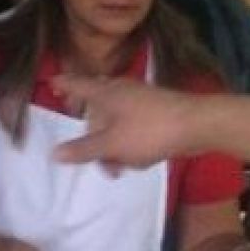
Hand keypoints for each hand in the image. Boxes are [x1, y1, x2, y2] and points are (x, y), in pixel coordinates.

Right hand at [51, 75, 197, 171]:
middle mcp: (121, 89)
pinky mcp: (157, 110)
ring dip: (113, 145)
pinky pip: (134, 126)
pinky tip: (140, 159)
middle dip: (93, 136)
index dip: (63, 84)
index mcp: (105, 92)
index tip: (51, 83)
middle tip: (95, 159)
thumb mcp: (111, 145)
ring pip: (116, 121)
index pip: (77, 84)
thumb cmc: (149, 131)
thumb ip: (83, 150)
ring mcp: (141, 99)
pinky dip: (130, 142)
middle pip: (96, 108)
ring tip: (120, 168)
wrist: (198, 125)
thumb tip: (54, 153)